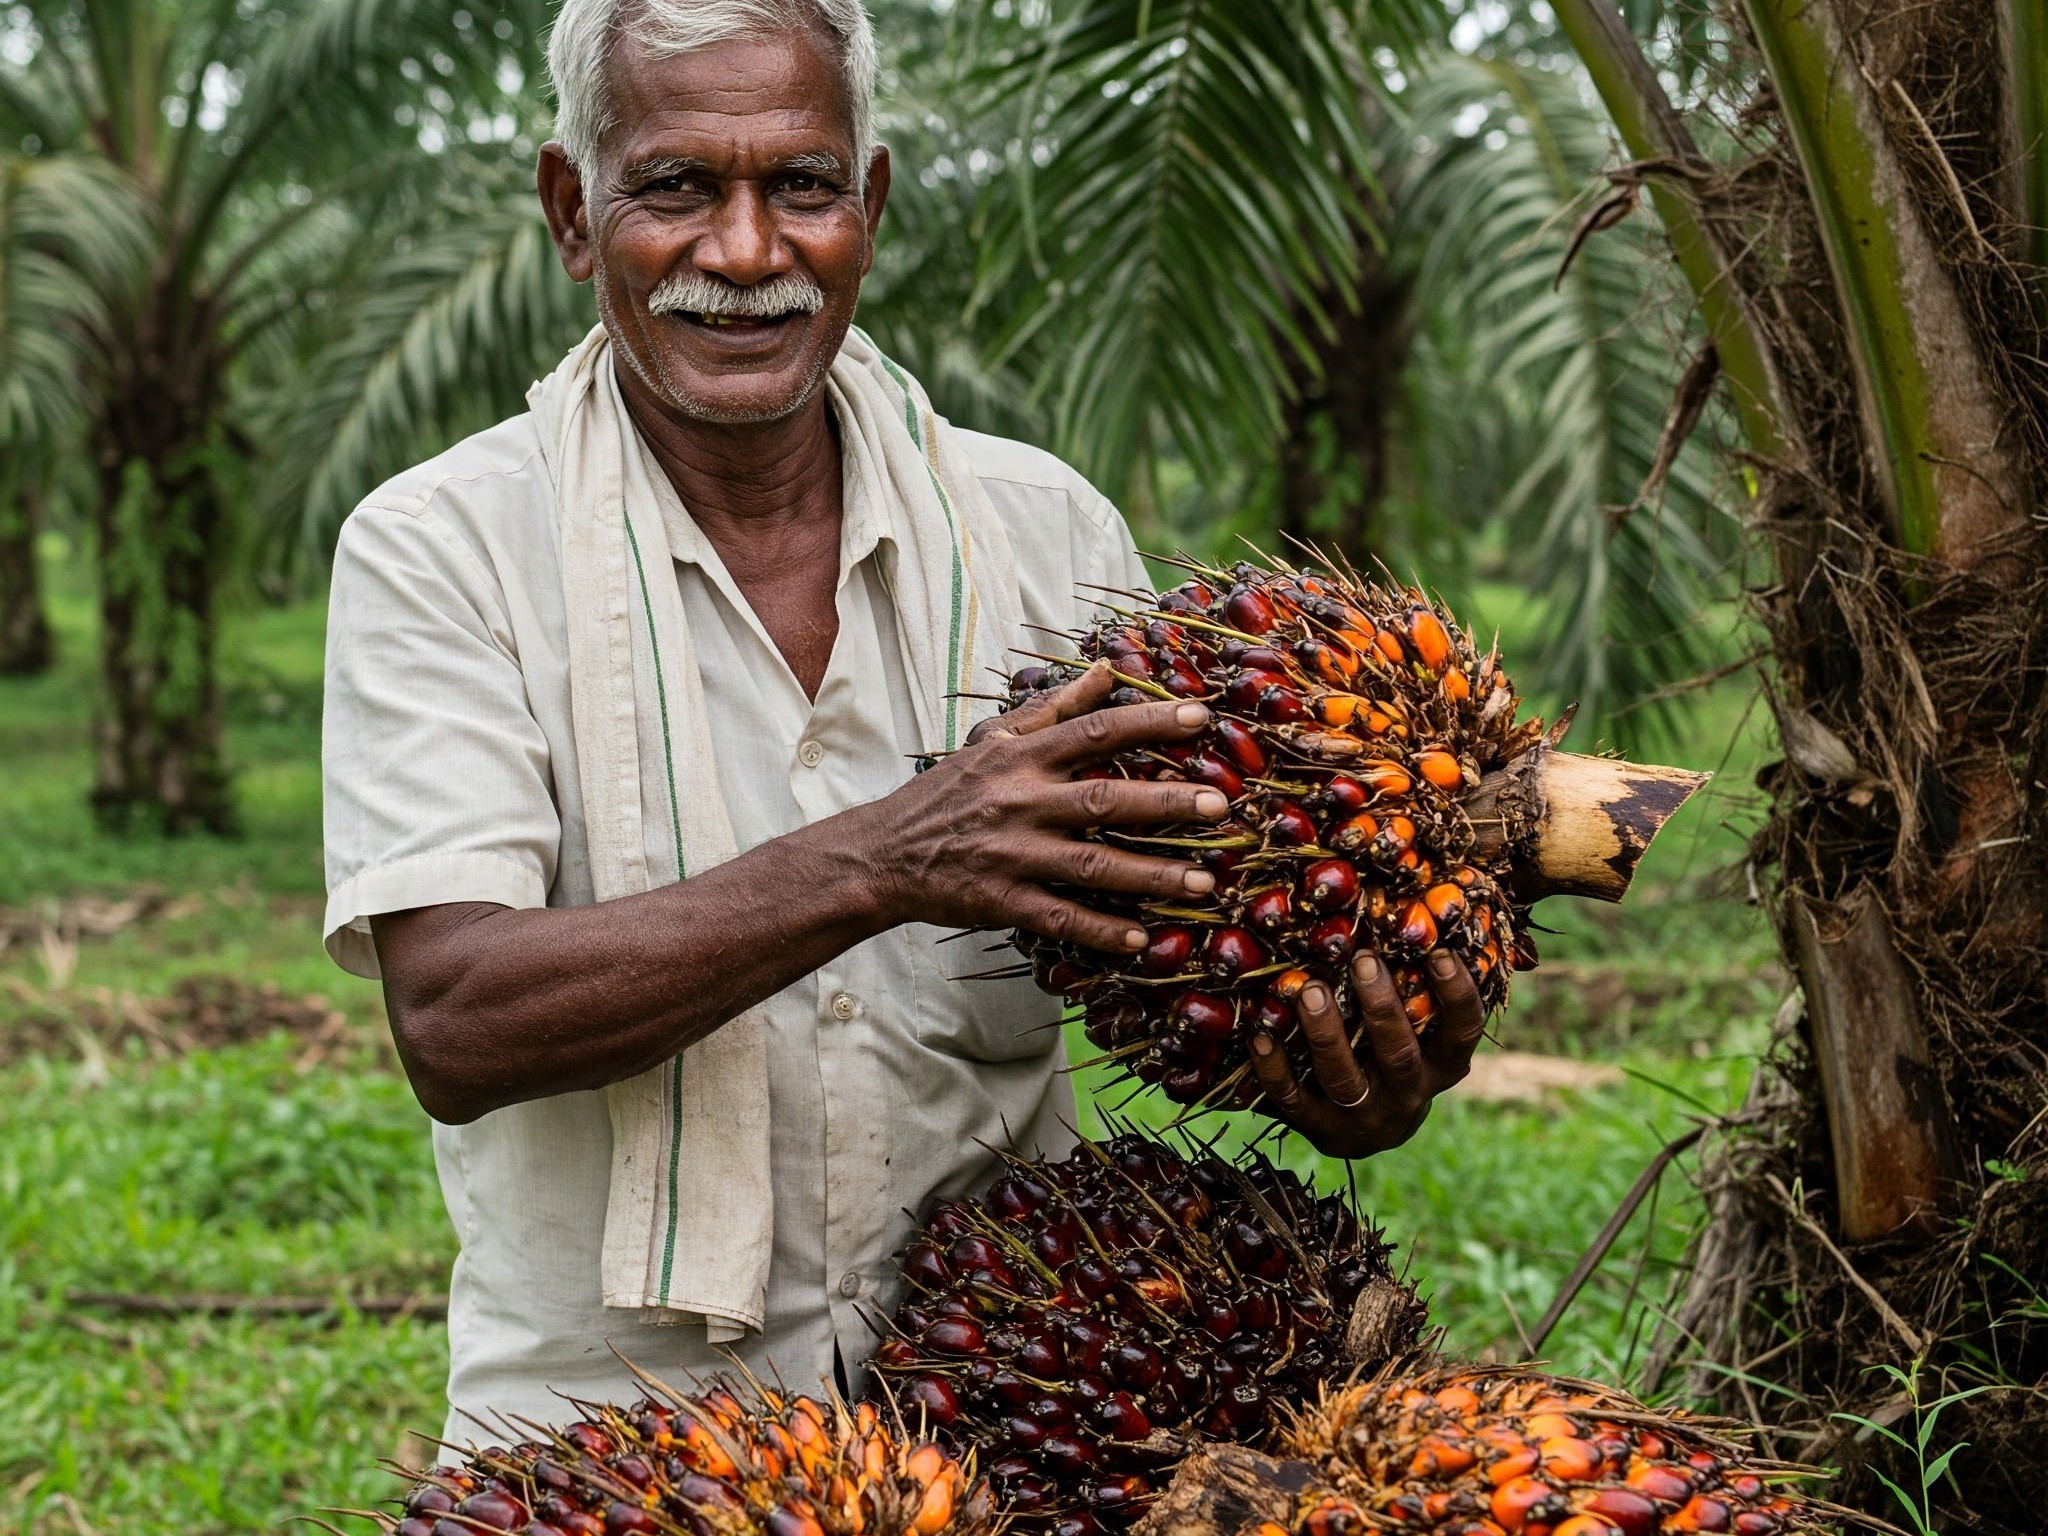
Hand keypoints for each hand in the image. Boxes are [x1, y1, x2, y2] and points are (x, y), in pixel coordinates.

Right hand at [858, 662, 1227, 951]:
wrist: (882, 854)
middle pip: (1102, 798)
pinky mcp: (1001, 900)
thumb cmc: (947, 793)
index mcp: (1021, 757)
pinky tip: (1142, 938)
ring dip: (1150, 874)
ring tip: (1203, 882)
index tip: (1200, 717)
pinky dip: (1101, 930)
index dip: (1147, 723)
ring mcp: (1011, 854)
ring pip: (1091, 864)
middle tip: (1219, 805)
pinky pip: (1059, 918)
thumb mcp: (991, 740)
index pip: (1093, 732)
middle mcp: (1020, 801)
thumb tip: (1105, 670)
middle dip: (1164, 802)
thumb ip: (1052, 709)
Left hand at [1246, 948, 1486, 1157]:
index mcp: (1440, 1067)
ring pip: (1345, 1079)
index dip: (1456, 995)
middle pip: (1398, 1055)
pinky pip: (1294, 1100)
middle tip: (1363, 960)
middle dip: (1380, 1008)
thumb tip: (1412, 915)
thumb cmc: (1392, 1060)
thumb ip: (1417, 993)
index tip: (1439, 952)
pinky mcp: (1320, 1129)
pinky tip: (1261, 1035)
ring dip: (1326, 1034)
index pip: (1461, 1032)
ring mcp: (1363, 1117)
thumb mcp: (1418, 1034)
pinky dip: (1275, 1068)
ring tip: (1309, 991)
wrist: (1366, 1134)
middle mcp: (1407, 1095)